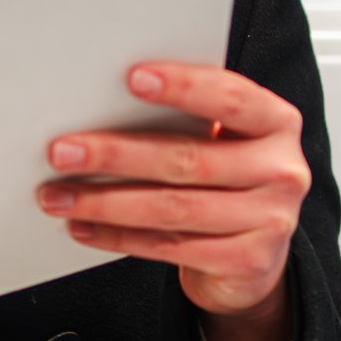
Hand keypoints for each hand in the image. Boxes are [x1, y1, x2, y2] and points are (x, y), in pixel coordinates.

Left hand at [37, 61, 310, 334]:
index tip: (132, 78)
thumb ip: (188, 123)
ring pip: (172, 208)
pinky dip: (118, 236)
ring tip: (59, 195)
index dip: (183, 86)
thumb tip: (106, 109)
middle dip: (117, 154)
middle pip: (189, 158)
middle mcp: (281, 170)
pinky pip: (168, 246)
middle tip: (64, 150)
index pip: (231, 98)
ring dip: (105, 202)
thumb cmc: (229, 182)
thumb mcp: (225, 143)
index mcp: (276, 124)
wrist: (254, 258)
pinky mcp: (246, 261)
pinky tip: (84, 227)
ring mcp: (269, 220)